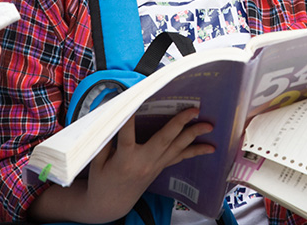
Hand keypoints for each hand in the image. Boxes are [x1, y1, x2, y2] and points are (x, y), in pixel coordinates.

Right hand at [85, 110, 213, 220]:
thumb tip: (111, 116)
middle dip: (179, 123)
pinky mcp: (160, 168)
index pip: (126, 135)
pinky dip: (195, 151)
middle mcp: (143, 162)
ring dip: (194, 135)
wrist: (111, 204)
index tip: (130, 101)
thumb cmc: (101, 181)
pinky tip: (210, 147)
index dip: (128, 118)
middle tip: (193, 110)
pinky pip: (180, 157)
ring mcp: (154, 166)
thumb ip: (104, 139)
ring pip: (177, 148)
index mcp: (124, 159)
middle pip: (164, 140)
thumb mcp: (96, 162)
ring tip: (209, 125)